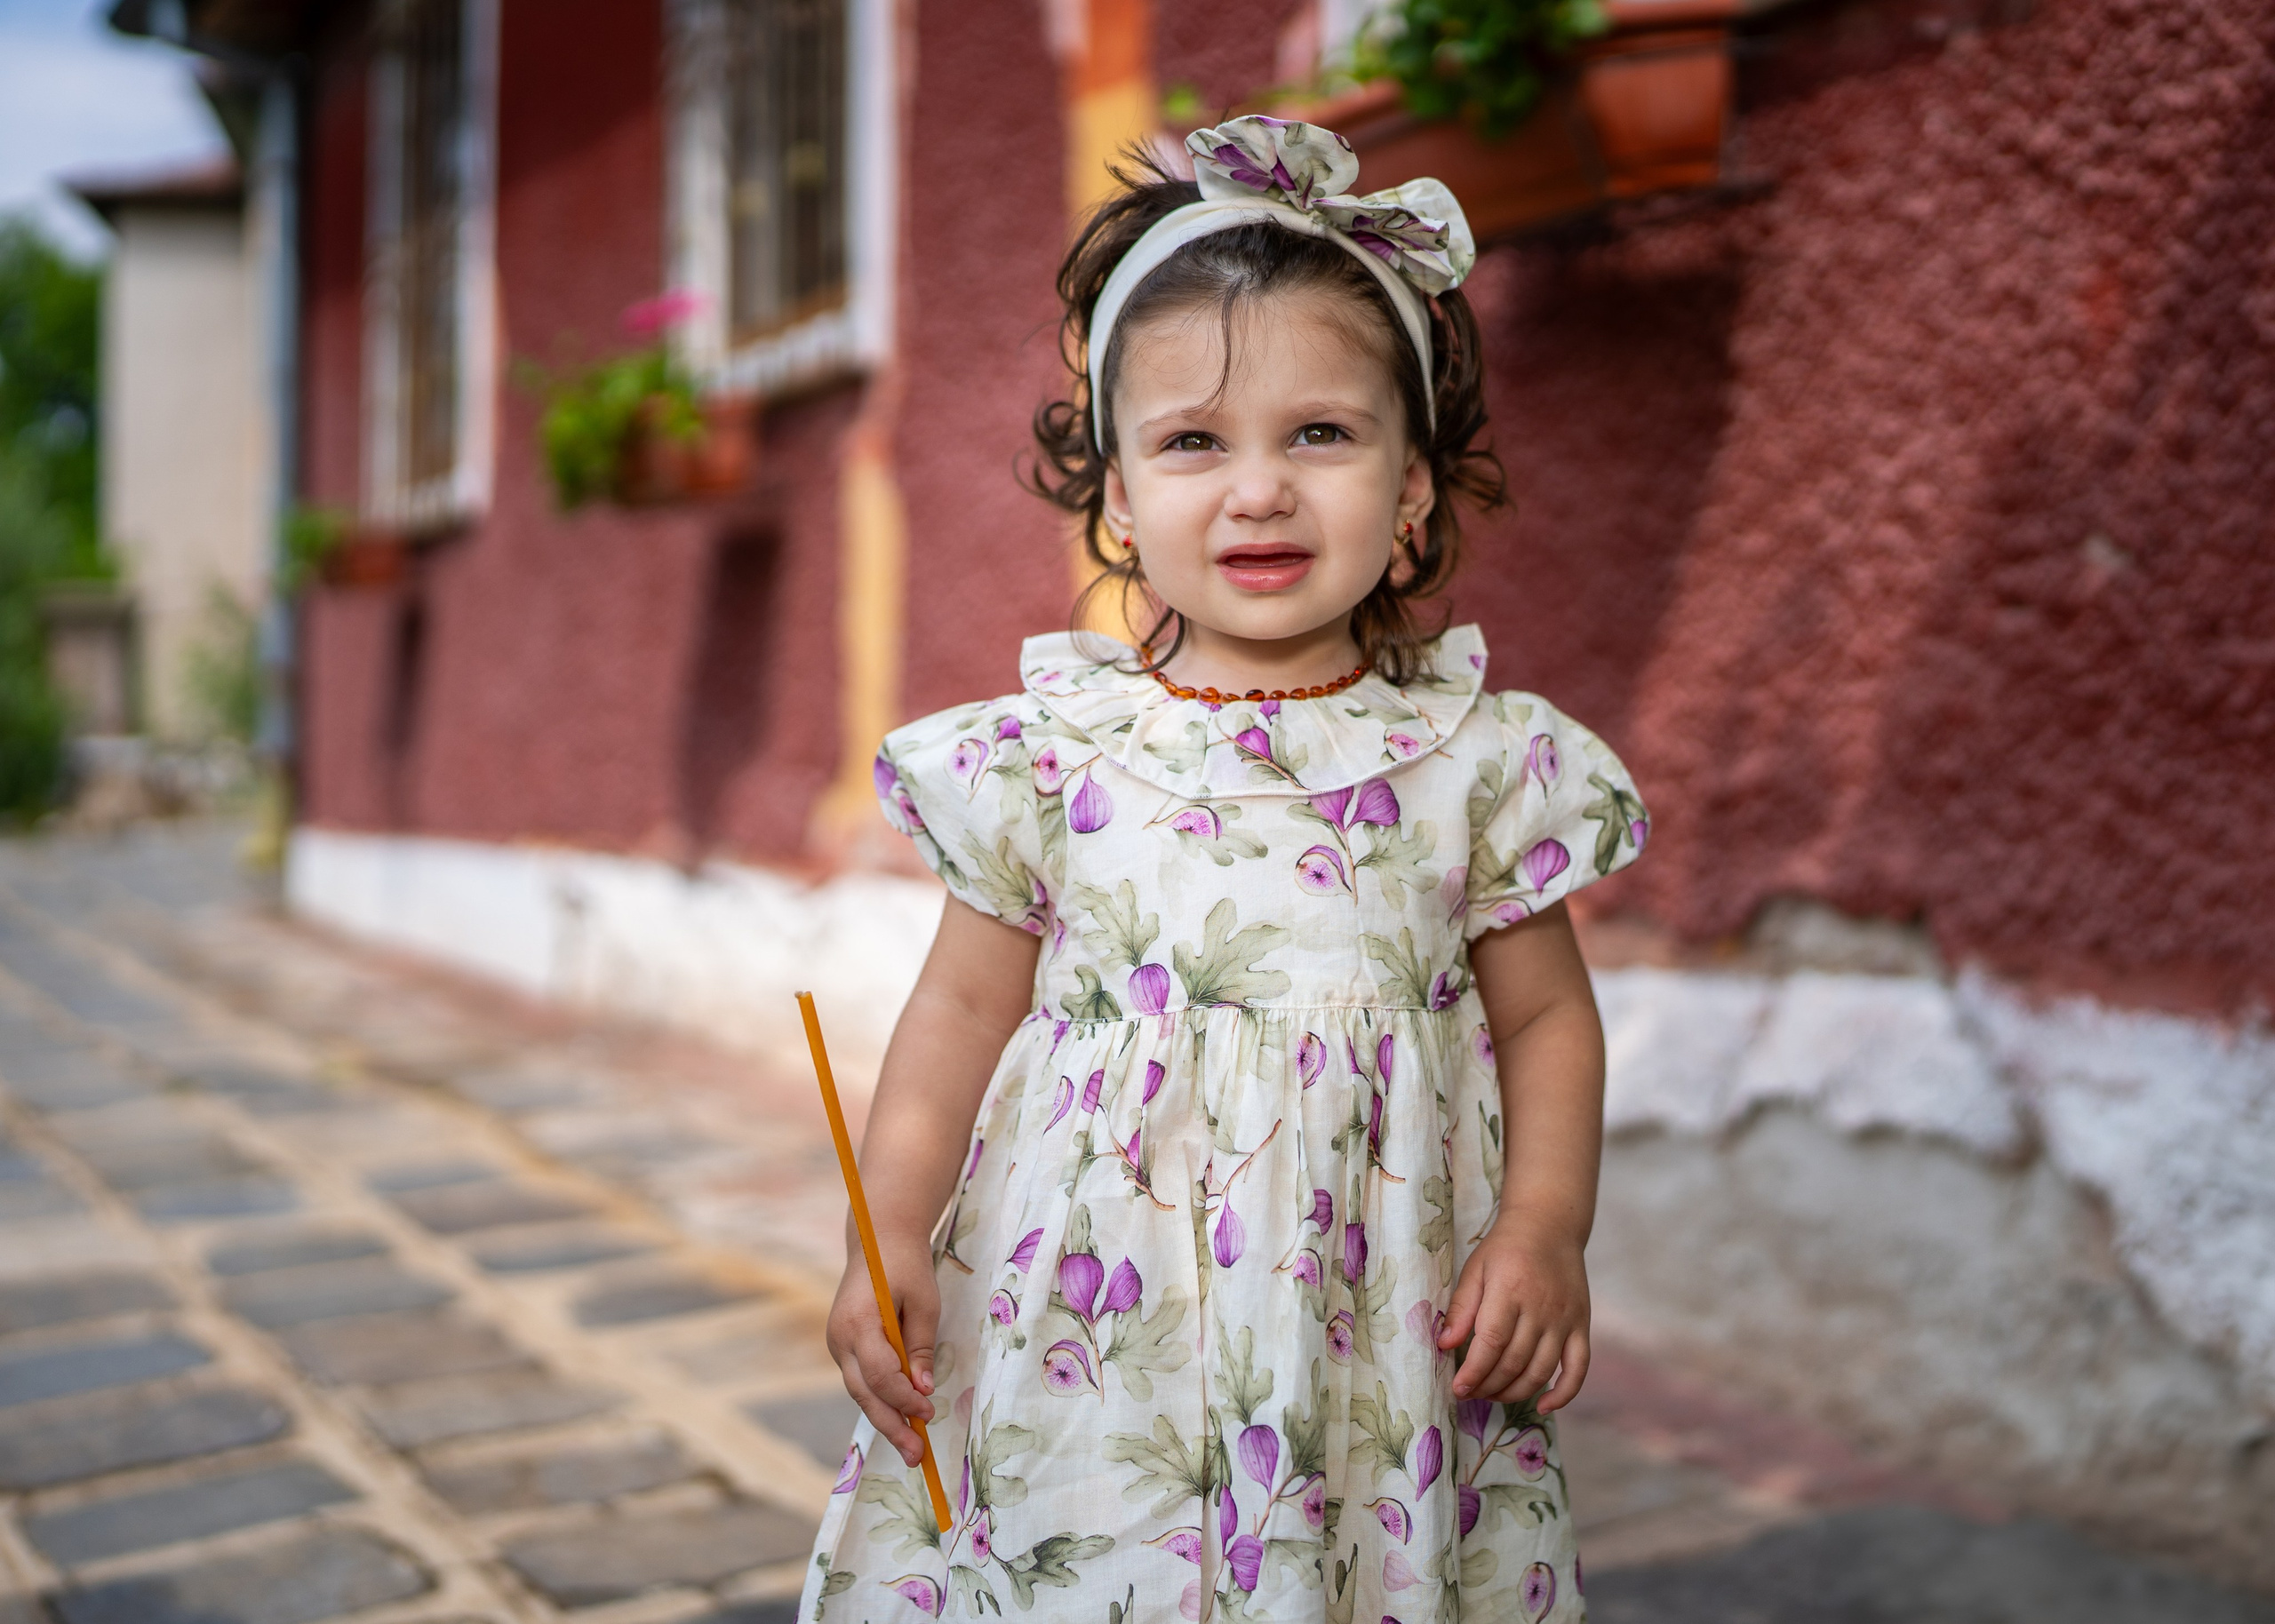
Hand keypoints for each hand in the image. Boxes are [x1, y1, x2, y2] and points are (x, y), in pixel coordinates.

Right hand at [826, 1234, 940, 1466]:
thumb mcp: (924, 1302)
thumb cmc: (906, 1265)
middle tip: (917, 1456)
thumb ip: (921, 1347)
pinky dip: (880, 1399)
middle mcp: (839, 1337)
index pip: (880, 1374)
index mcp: (858, 1322)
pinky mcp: (843, 1346)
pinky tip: (900, 1419)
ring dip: (886, 1419)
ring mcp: (837, 1343)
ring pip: (861, 1391)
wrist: (877, 1238)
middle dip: (891, 1426)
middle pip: (865, 1392)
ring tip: (911, 1447)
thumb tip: (924, 1391)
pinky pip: (861, 1380)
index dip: (905, 1398)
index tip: (930, 1411)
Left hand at [1437, 1213, 1590, 1411]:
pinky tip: (1544, 1406)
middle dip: (1488, 1385)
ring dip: (1515, 1392)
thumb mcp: (1475, 1269)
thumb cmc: (1505, 1249)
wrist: (1550, 1226)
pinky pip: (1578, 1368)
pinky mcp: (1582, 1326)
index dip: (1474, 1371)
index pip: (1491, 1342)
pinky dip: (1564, 1393)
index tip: (1458, 1389)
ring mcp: (1565, 1320)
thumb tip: (1445, 1345)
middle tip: (1470, 1394)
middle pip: (1514, 1361)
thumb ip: (1461, 1307)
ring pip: (1541, 1370)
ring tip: (1493, 1396)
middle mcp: (1541, 1308)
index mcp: (1510, 1290)